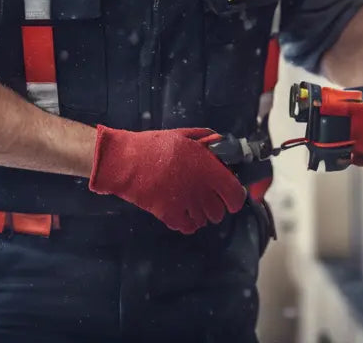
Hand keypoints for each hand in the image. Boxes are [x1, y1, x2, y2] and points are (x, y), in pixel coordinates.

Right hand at [88, 126, 246, 233]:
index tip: (230, 195)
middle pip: (220, 212)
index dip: (236, 197)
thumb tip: (221, 143)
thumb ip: (207, 139)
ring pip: (204, 220)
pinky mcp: (170, 216)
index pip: (235, 195)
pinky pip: (188, 227)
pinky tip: (183, 213)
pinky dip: (188, 223)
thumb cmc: (155, 145)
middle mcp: (201, 190)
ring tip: (193, 204)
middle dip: (217, 205)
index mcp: (209, 170)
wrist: (127, 161)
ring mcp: (186, 205)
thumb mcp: (185, 135)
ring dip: (202, 214)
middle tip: (208, 196)